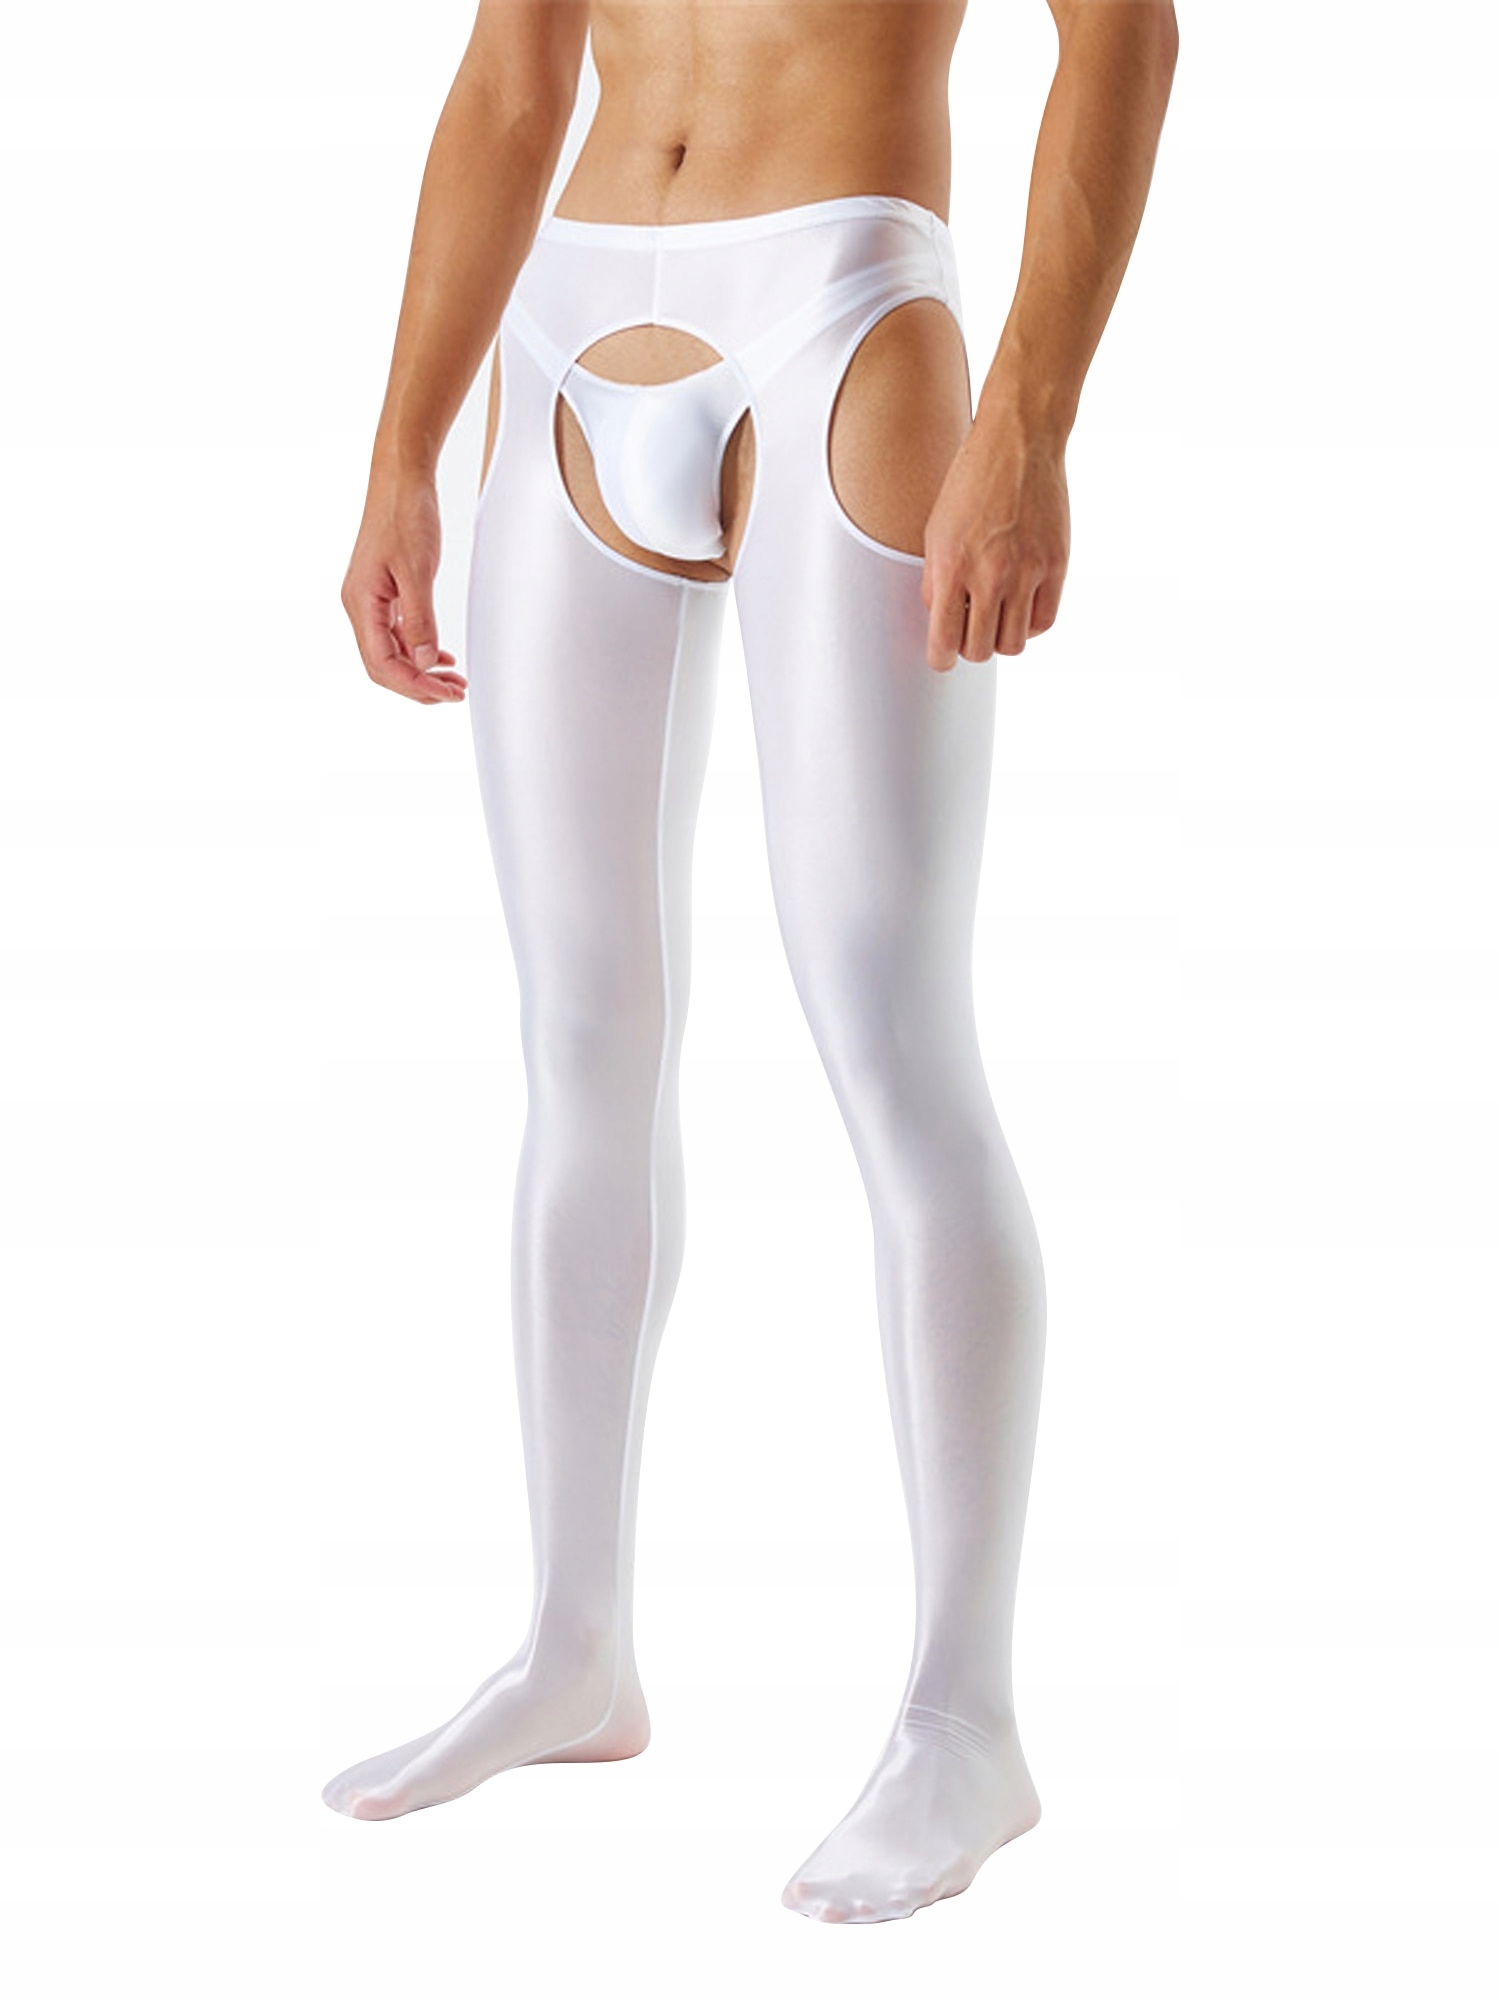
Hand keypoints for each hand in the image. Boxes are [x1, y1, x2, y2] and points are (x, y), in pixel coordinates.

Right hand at [341, 469, 467, 703]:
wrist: (400, 479)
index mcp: (361, 603)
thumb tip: (423, 662)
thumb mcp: (417, 570)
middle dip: (419, 685)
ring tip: (455, 680)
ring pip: (392, 652)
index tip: (448, 693)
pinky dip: (419, 649)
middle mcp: (360, 606)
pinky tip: (441, 656)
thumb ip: (420, 619)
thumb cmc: (406, 515)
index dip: (414, 686)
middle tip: (456, 692)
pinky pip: (398, 633)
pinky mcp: (384, 593)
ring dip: (422, 670)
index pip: (381, 664)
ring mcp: (370, 601)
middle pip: (384, 666)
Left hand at [921, 418, 1069, 671]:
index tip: (943, 656)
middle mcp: (990, 575)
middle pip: (980, 651)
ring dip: (1001, 637)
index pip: (943, 643)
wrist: (1018, 442)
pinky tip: (1021, 604)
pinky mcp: (1056, 565)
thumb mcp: (935, 531)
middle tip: (970, 628)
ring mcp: (1027, 571)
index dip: (941, 659)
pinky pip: (1044, 622)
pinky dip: (1030, 623)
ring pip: (1014, 644)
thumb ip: (935, 581)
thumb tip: (942, 623)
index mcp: (951, 567)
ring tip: (996, 615)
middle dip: (971, 647)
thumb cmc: (971, 483)